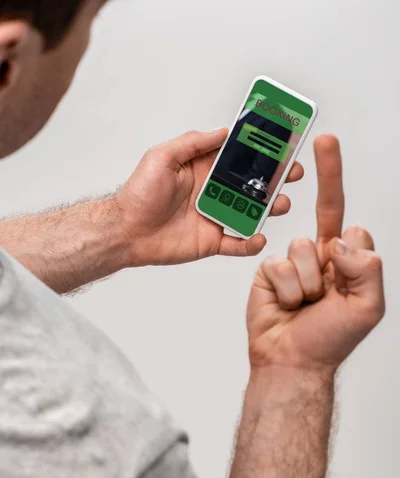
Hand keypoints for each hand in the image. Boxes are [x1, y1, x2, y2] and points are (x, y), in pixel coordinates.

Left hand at [117, 129, 303, 265]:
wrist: (127, 232)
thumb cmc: (139, 193)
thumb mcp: (162, 157)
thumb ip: (193, 143)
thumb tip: (223, 130)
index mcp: (204, 168)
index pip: (238, 156)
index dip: (260, 149)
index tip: (281, 141)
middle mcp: (214, 191)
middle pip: (252, 183)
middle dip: (275, 178)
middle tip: (292, 173)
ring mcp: (216, 216)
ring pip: (251, 212)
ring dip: (270, 208)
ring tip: (280, 204)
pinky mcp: (212, 241)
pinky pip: (238, 243)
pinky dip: (251, 243)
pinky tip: (258, 237)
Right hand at [247, 135, 384, 374]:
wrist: (291, 361)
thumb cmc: (329, 340)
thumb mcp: (367, 307)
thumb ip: (366, 269)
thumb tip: (343, 239)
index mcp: (344, 261)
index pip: (346, 217)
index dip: (335, 179)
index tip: (324, 140)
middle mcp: (318, 256)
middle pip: (324, 224)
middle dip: (327, 212)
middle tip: (325, 193)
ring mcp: (291, 263)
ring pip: (300, 248)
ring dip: (306, 284)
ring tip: (304, 305)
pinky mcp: (267, 271)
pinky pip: (277, 265)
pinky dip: (286, 290)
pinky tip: (286, 305)